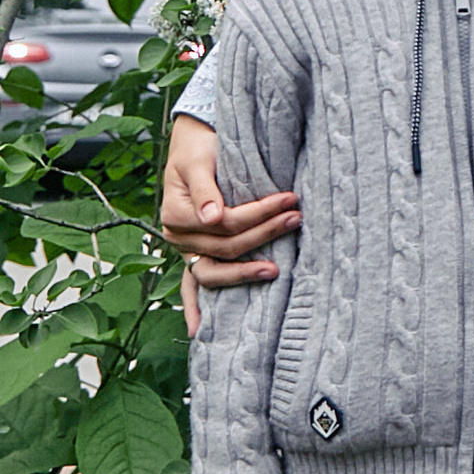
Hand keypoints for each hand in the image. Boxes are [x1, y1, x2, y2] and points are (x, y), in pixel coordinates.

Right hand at [162, 118, 296, 329]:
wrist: (192, 142)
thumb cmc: (198, 147)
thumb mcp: (198, 160)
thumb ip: (205, 188)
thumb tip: (213, 218)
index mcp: (176, 214)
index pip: (225, 222)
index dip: (258, 213)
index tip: (290, 200)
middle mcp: (177, 236)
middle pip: (226, 245)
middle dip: (264, 234)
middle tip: (297, 218)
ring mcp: (186, 248)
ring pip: (215, 269)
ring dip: (245, 271)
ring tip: (278, 268)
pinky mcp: (195, 252)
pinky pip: (193, 284)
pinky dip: (195, 307)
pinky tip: (201, 330)